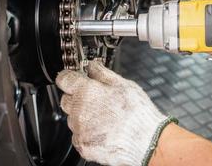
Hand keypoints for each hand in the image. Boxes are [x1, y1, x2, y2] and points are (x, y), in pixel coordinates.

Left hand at [56, 61, 175, 165]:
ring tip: (104, 117)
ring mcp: (79, 130)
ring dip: (83, 116)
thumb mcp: (123, 84)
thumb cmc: (137, 113)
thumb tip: (92, 66)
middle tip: (95, 99)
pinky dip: (87, 132)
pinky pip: (78, 135)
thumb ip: (102, 73)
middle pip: (67, 100)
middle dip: (77, 97)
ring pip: (73, 119)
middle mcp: (78, 111)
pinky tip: (103, 130)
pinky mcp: (83, 145)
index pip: (64, 79)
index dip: (68, 77)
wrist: (147, 141)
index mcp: (86, 91)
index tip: (72, 78)